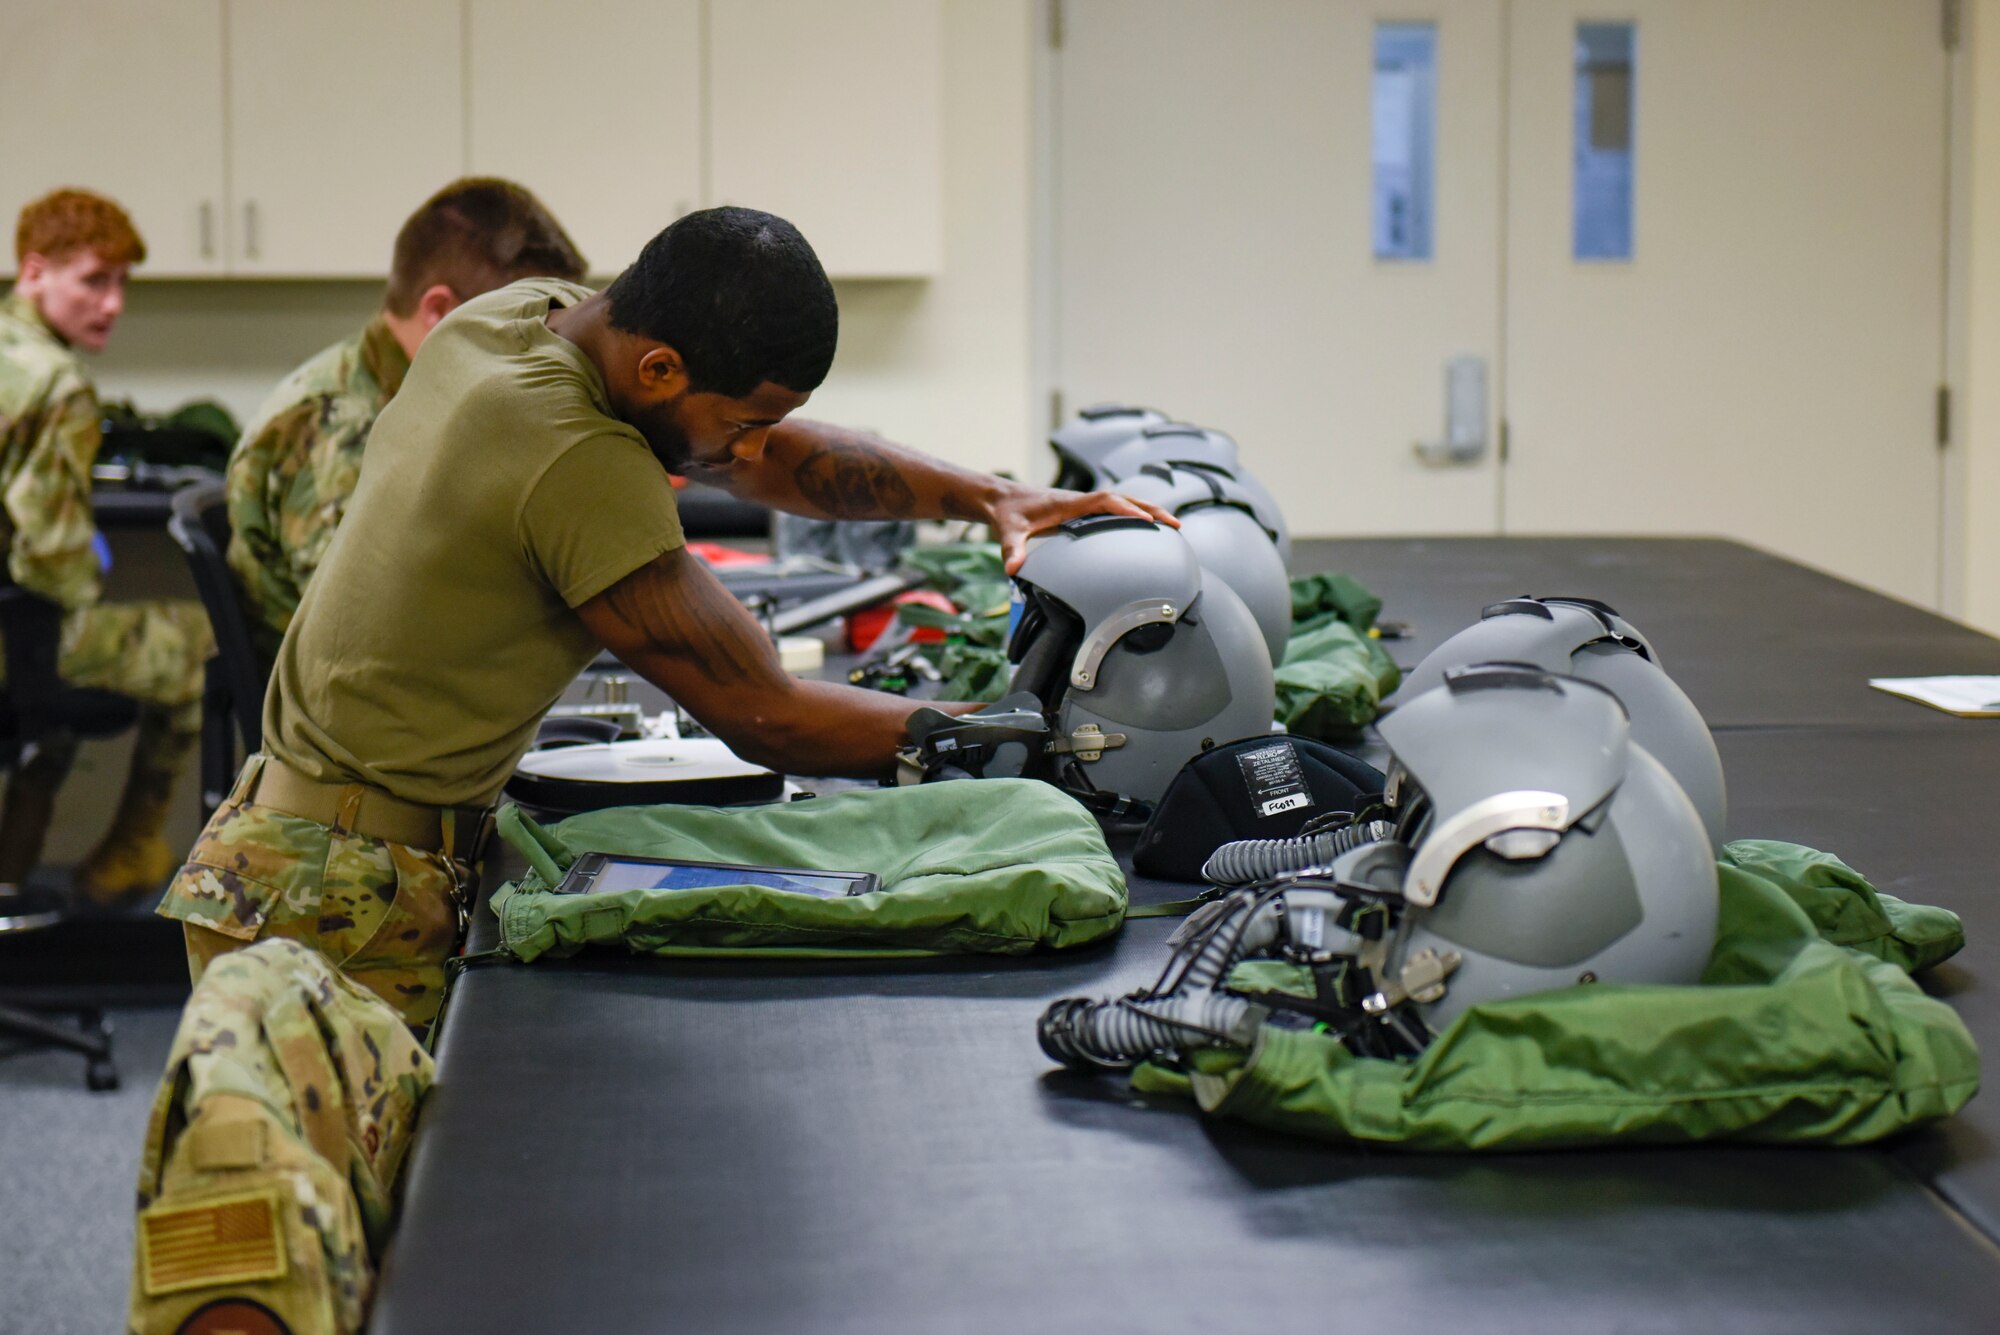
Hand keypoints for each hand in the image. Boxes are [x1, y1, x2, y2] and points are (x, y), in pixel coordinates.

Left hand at [986, 484, 1178, 573]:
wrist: (1002, 498)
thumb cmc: (1008, 513)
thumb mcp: (1008, 531)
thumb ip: (1012, 549)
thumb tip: (1013, 569)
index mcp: (1068, 503)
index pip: (1105, 501)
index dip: (1127, 509)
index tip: (1147, 521)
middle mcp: (1080, 501)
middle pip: (1123, 499)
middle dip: (1150, 510)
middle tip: (1175, 524)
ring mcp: (1084, 505)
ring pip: (1123, 502)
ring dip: (1147, 511)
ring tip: (1172, 526)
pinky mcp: (1083, 510)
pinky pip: (1115, 509)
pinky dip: (1134, 515)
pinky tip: (1147, 529)